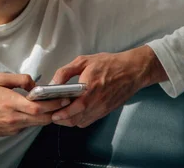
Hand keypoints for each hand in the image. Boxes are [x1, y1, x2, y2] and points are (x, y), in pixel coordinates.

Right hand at [0, 73, 70, 137]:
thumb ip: (19, 79)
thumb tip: (34, 84)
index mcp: (10, 102)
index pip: (37, 107)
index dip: (53, 104)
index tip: (62, 98)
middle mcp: (13, 117)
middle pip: (42, 118)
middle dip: (56, 111)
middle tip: (64, 102)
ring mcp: (13, 127)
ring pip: (37, 123)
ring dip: (47, 116)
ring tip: (53, 105)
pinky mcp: (12, 132)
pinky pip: (28, 125)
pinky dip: (35, 119)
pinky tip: (35, 111)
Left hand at [49, 45, 167, 127]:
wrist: (132, 70)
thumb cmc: (108, 64)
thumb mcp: (83, 61)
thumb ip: (65, 72)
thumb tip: (53, 82)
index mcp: (90, 88)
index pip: (73, 109)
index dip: (61, 114)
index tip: (51, 112)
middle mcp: (97, 102)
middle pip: (75, 119)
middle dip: (62, 119)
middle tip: (52, 113)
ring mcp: (102, 108)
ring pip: (82, 122)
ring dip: (70, 120)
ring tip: (61, 113)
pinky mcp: (106, 111)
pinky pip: (89, 120)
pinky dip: (79, 119)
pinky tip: (74, 112)